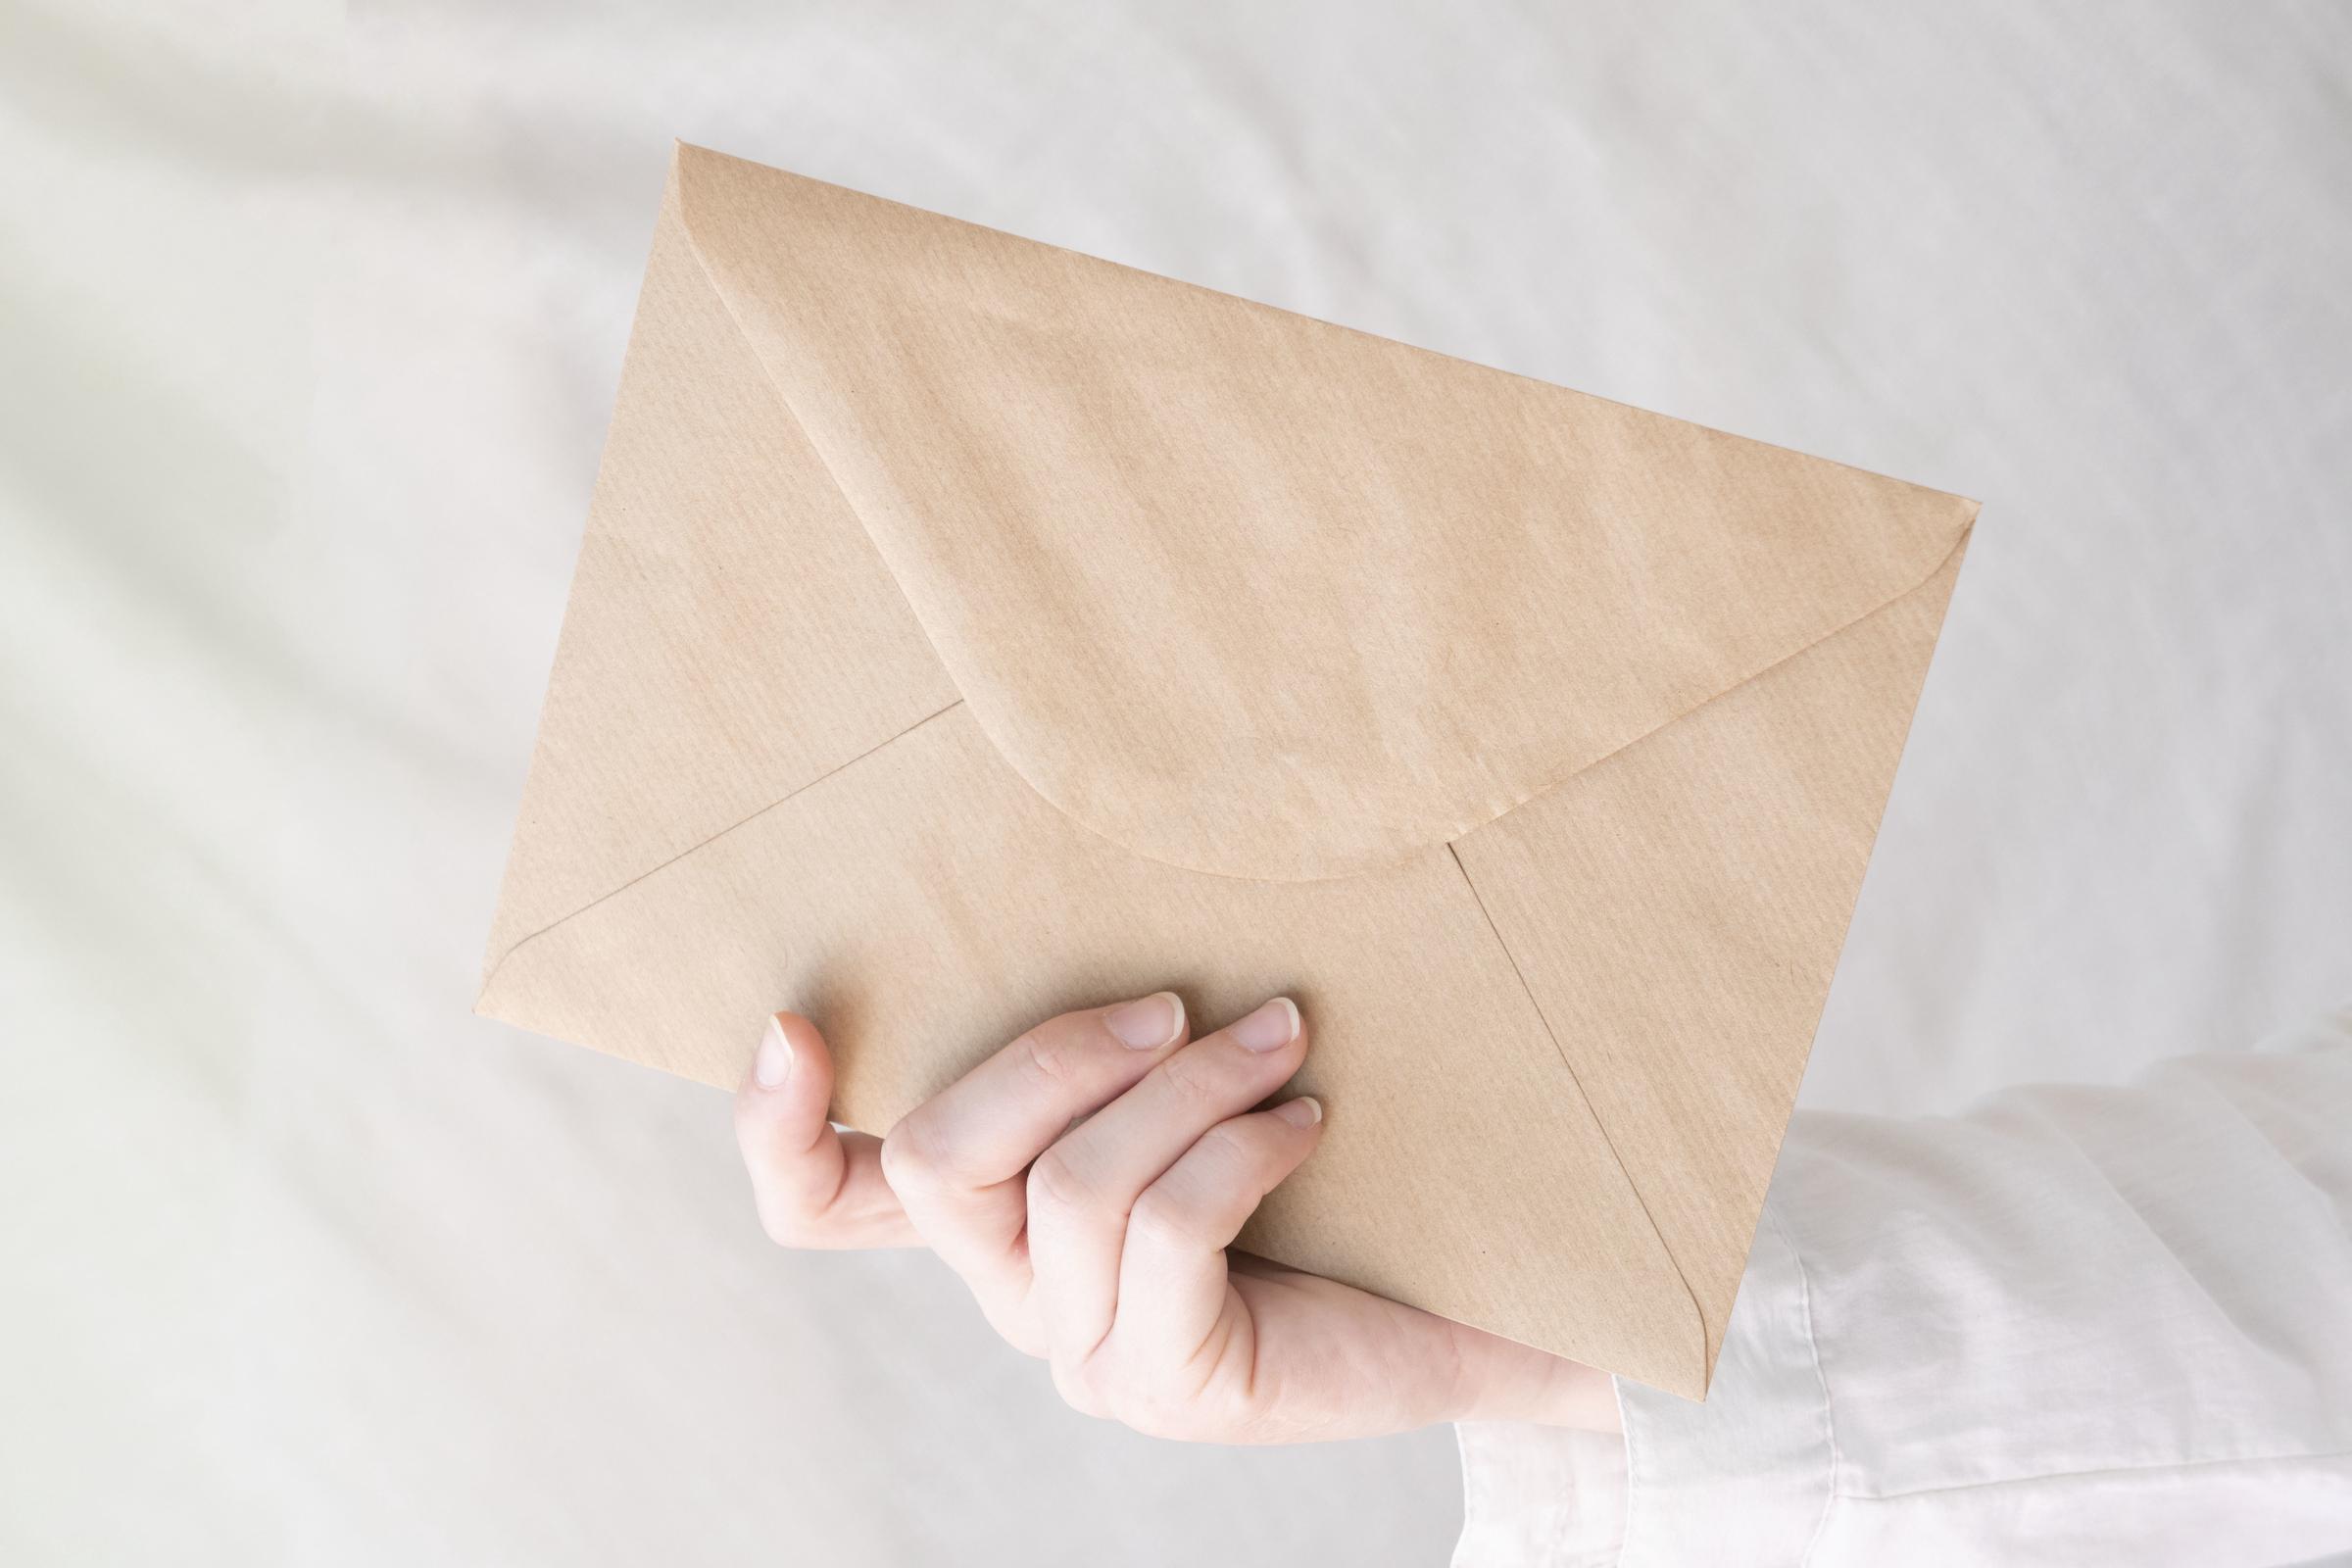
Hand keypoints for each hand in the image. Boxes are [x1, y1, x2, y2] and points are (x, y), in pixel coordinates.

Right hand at [735, 992, 1619, 1442]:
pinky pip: (1166, 1229)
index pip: (825, 1201)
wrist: (1477, 1300)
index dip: (775, 1130)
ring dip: (1188, 1081)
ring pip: (1071, 1184)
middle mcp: (1013, 1288)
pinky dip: (1240, 1144)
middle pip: (934, 1162)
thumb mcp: (1208, 1068)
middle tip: (1173, 1002)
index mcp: (999, 1211)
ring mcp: (1082, 1349)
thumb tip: (1120, 879)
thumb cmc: (1340, 1161)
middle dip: (1053, 1054)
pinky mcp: (1168, 1382)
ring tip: (1283, 1033)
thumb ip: (1138, 1022)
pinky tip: (1308, 1116)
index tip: (798, 1024)